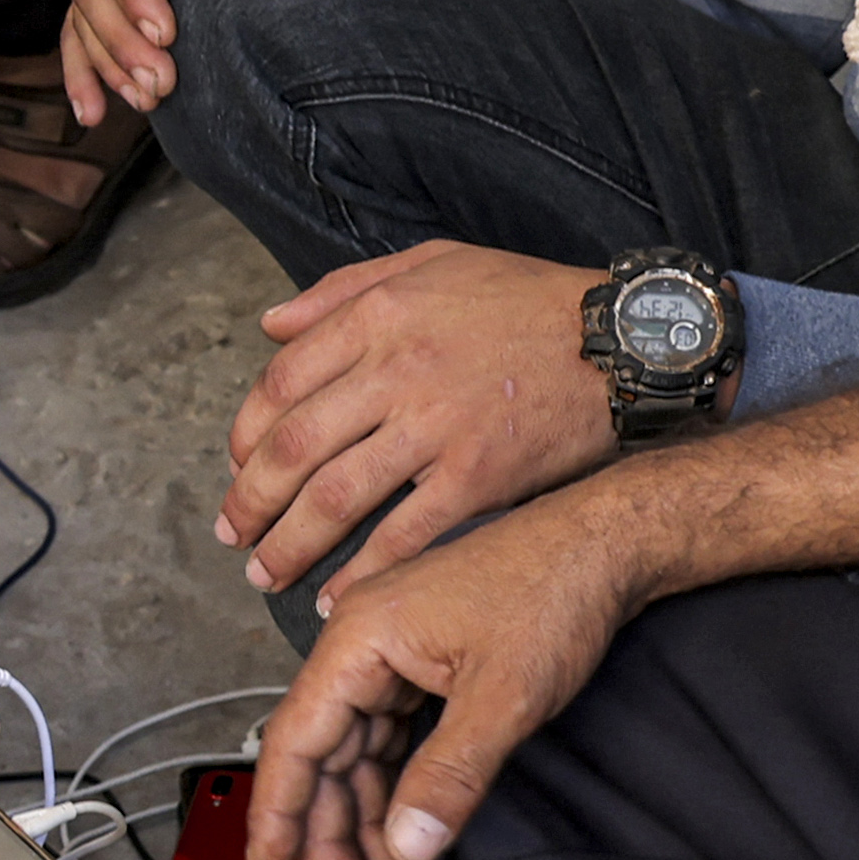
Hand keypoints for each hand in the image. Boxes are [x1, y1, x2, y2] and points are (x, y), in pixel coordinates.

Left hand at [221, 242, 621, 606]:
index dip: (244, 435)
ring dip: (290, 544)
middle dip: (250, 501)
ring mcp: (438, 427)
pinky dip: (363, 572)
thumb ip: (343, 289)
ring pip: (337, 497)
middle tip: (231, 534)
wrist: (626, 340)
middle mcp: (397, 370)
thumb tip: (269, 325)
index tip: (236, 466)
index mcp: (378, 316)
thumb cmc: (529, 299)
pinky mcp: (480, 476)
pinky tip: (337, 598)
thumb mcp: (434, 261)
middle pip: (294, 448)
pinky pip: (405, 534)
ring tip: (266, 573)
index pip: (280, 383)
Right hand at [244, 473, 660, 859]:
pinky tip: (402, 826)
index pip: (298, 738)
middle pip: (323, 751)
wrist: (607, 546)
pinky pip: (389, 735)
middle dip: (328, 828)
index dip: (279, 810)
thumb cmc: (554, 593)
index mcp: (359, 638)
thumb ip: (449, 776)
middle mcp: (362, 643)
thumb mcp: (505, 697)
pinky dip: (394, 784)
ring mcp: (392, 653)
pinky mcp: (423, 663)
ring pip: (356, 749)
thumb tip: (407, 846)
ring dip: (363, 813)